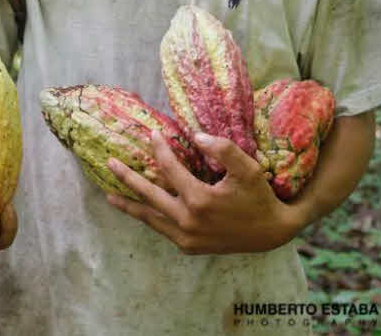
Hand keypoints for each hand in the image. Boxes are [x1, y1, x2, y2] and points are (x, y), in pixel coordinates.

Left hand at [105, 131, 301, 254]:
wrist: (271, 232)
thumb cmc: (259, 196)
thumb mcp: (247, 168)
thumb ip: (222, 149)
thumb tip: (195, 136)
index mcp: (199, 200)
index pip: (170, 168)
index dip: (159, 148)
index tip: (151, 133)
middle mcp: (187, 221)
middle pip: (149, 195)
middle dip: (127, 178)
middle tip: (109, 164)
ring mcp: (186, 237)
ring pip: (150, 218)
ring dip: (130, 205)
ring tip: (109, 196)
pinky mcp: (189, 247)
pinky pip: (162, 229)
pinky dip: (149, 218)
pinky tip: (141, 210)